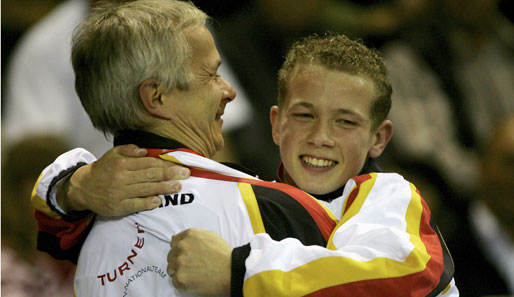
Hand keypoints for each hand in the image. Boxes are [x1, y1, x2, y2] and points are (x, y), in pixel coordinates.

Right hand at [58, 144, 189, 215]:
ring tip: (177, 187)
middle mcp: (122, 177)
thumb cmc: (103, 170)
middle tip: (185, 174)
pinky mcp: (117, 207)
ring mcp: (119, 193)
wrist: (82, 188)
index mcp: (122, 163)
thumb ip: (129, 150)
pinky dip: (148, 202)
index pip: (148, 163)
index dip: (166, 163)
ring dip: (163, 188)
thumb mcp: (113, 154)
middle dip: (170, 174)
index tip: (179, 164)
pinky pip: (135, 204)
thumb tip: (146, 151)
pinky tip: (159, 200)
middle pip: (150, 175)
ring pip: (145, 189)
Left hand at [167, 229, 231, 295]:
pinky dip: (182, 283)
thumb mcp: (211, 236)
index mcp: (188, 235)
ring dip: (180, 272)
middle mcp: (181, 247)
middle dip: (179, 261)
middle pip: (171, 256)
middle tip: (193, 267)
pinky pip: (175, 282)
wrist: (232, 271)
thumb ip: (192, 236)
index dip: (181, 250)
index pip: (174, 242)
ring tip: (194, 274)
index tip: (188, 256)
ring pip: (171, 269)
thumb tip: (175, 238)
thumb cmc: (224, 254)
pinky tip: (194, 281)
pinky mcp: (180, 278)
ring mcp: (179, 263)